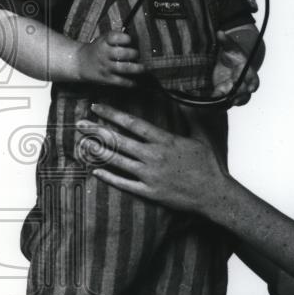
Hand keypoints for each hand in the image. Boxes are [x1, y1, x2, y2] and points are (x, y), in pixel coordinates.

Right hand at [76, 32, 143, 86]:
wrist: (80, 62)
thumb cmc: (98, 49)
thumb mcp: (103, 39)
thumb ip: (117, 38)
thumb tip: (138, 40)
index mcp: (104, 42)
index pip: (114, 37)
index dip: (124, 38)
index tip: (130, 40)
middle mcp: (104, 54)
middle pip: (121, 53)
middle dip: (133, 54)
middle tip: (137, 54)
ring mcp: (105, 67)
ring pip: (123, 68)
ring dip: (136, 69)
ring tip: (144, 68)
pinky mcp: (106, 78)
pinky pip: (120, 81)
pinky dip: (129, 83)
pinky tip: (136, 82)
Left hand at [76, 104, 228, 212]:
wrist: (214, 194)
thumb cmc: (209, 165)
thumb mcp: (203, 137)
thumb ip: (191, 118)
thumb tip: (185, 100)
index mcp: (166, 140)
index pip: (133, 123)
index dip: (112, 114)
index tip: (97, 107)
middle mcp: (154, 156)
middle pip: (119, 140)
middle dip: (97, 130)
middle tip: (79, 124)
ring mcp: (150, 175)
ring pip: (118, 161)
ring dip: (98, 152)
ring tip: (83, 144)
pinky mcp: (150, 192)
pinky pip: (124, 184)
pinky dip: (109, 177)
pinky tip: (96, 171)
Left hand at [212, 30, 259, 105]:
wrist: (230, 62)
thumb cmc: (232, 54)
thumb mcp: (229, 46)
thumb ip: (225, 41)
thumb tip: (220, 33)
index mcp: (247, 70)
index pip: (252, 78)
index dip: (253, 83)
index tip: (251, 88)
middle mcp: (244, 82)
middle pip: (246, 92)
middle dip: (240, 94)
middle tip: (233, 96)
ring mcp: (236, 90)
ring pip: (239, 100)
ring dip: (232, 102)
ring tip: (226, 104)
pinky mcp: (227, 94)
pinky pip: (227, 102)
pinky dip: (222, 105)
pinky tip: (215, 106)